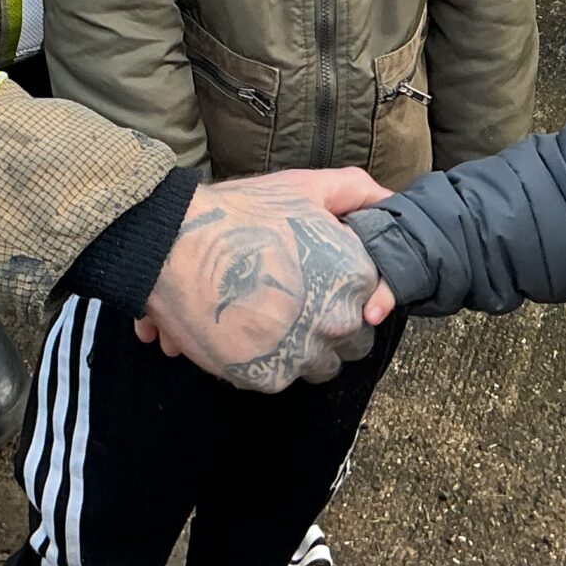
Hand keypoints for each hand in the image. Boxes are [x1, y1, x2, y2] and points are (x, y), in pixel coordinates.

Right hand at [138, 169, 392, 389]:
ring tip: (270, 319)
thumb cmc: (241, 213)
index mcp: (353, 277)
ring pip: (318, 366)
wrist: (173, 246)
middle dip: (329, 326)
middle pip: (351, 341)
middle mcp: (336, 321)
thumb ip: (357, 191)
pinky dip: (267, 361)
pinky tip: (247, 332)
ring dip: (302, 350)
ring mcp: (302, 354)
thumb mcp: (305, 187)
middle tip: (294, 302)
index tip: (319, 282)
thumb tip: (391, 201)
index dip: (345, 292)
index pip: (372, 303)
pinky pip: (282, 378)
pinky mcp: (267, 376)